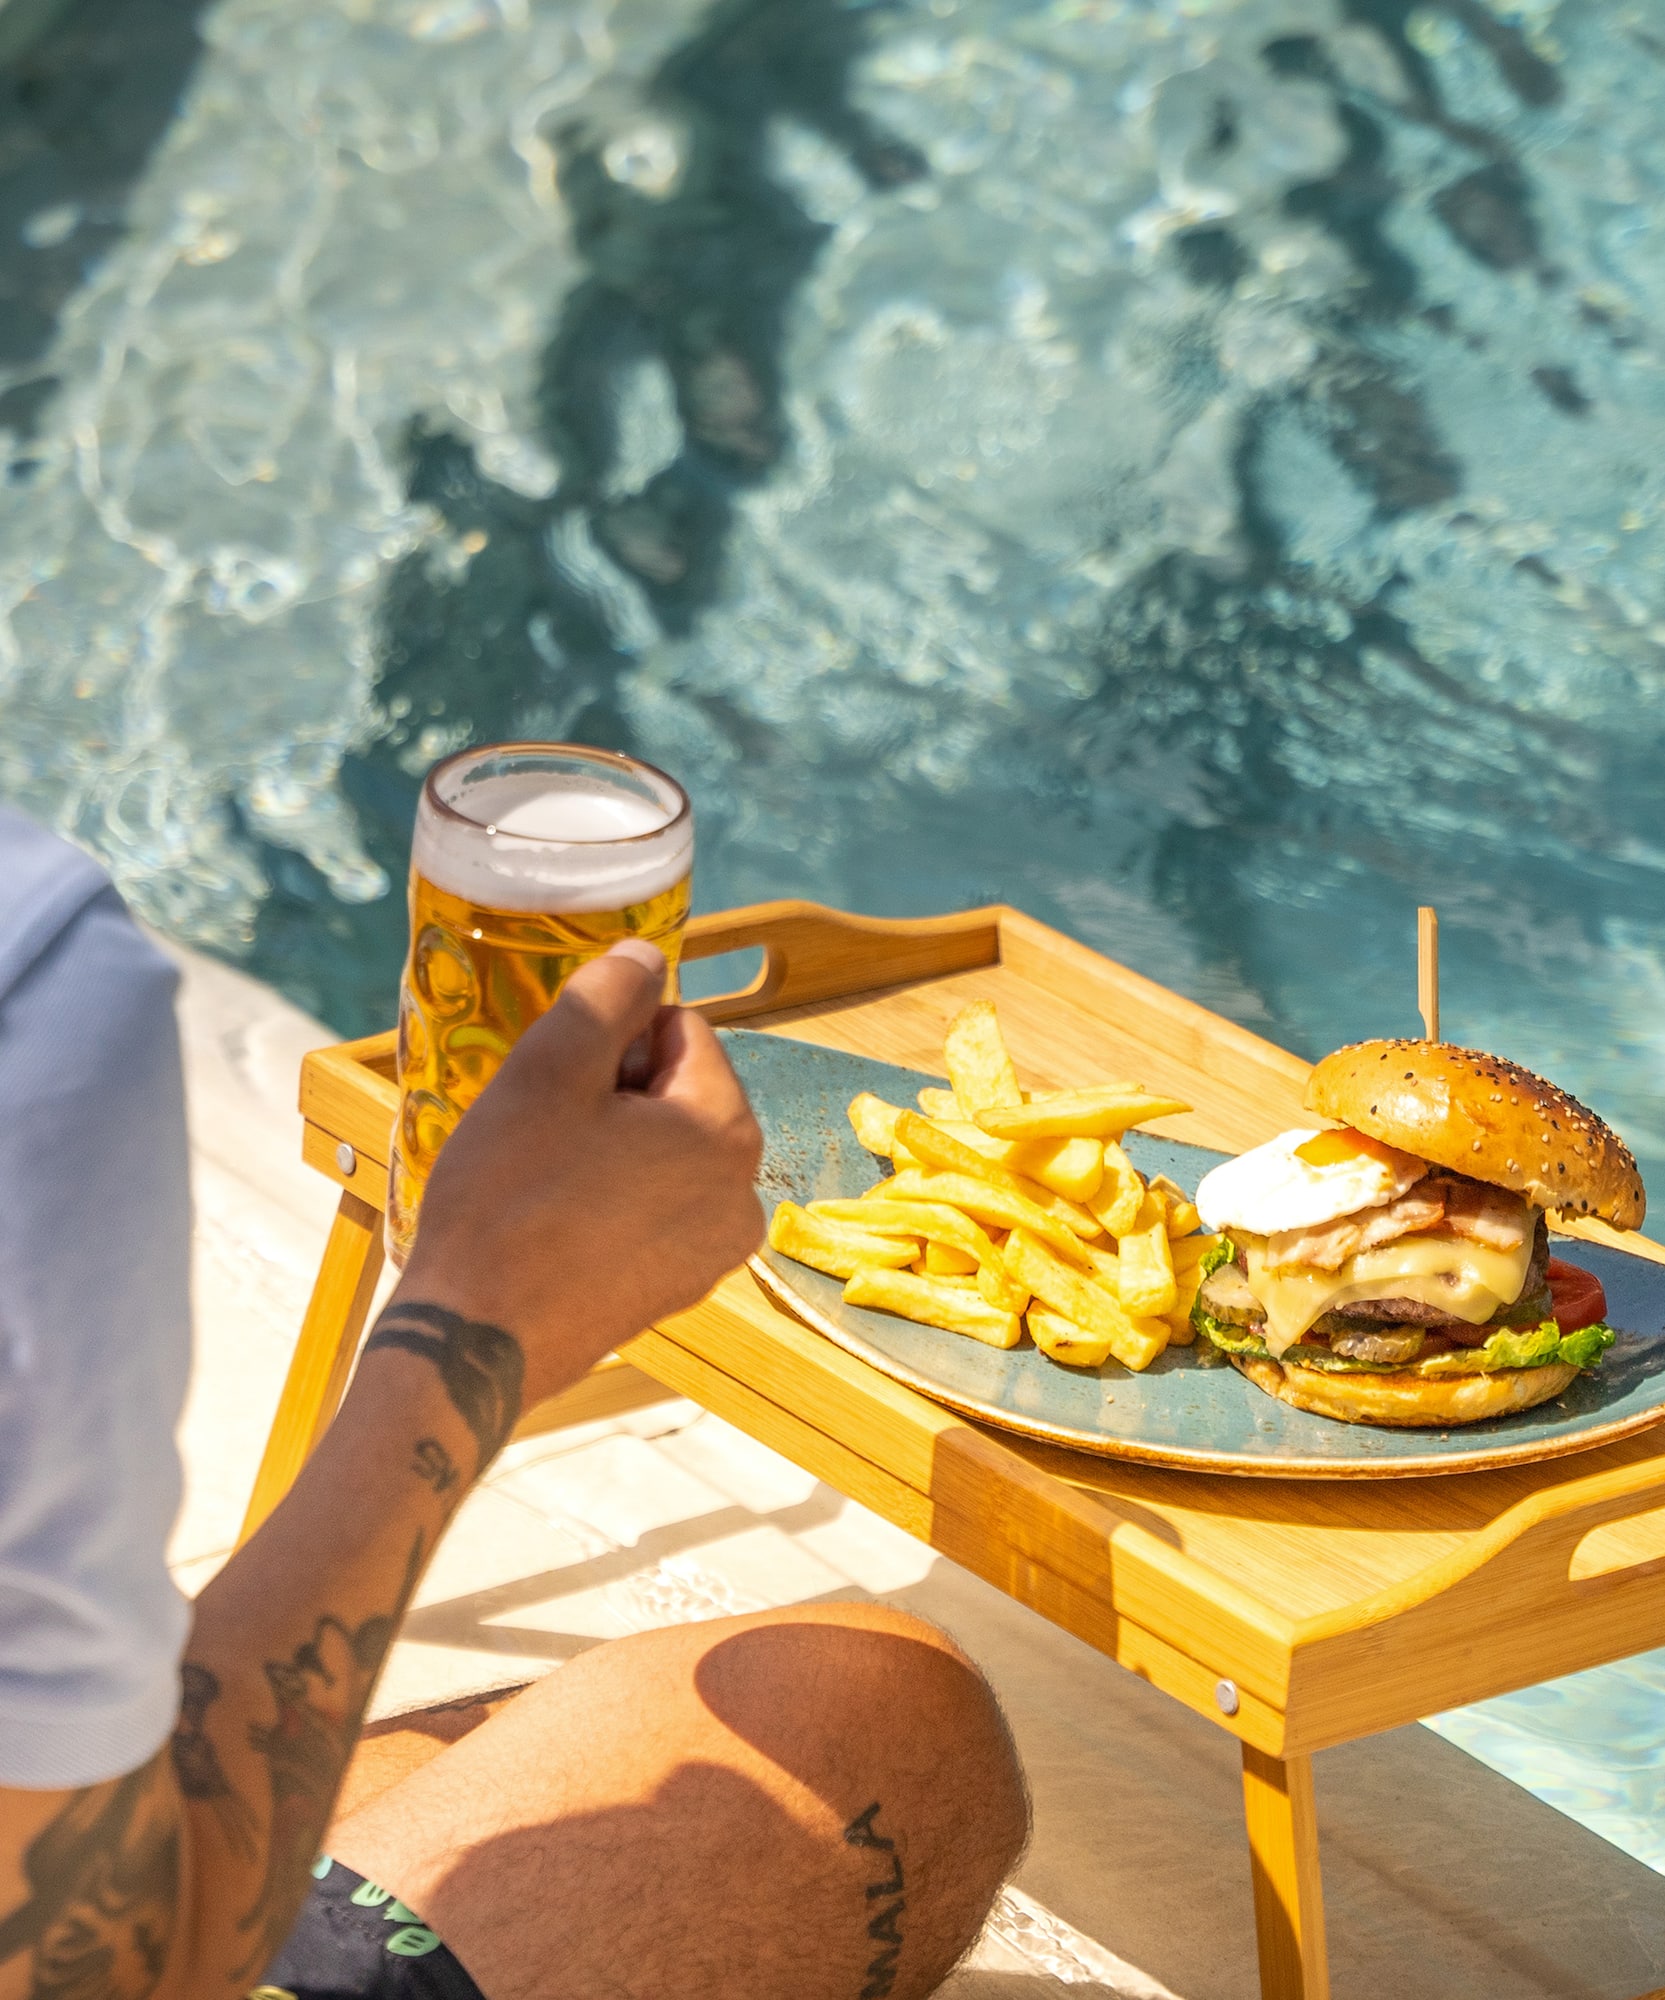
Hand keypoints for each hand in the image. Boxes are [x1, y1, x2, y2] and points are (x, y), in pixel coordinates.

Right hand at [393, 941, 763, 1408]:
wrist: (476, 1340)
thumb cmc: (509, 1199)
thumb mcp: (550, 1068)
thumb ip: (608, 994)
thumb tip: (647, 955)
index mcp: (729, 1131)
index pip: (682, 1030)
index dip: (612, 1041)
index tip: (559, 1084)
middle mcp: (744, 1194)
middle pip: (679, 1092)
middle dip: (615, 1094)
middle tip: (546, 1131)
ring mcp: (715, 1252)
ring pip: (663, 1150)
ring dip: (611, 1144)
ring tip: (547, 1178)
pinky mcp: (679, 1289)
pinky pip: (652, 1207)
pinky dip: (611, 1198)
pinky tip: (556, 1222)